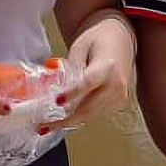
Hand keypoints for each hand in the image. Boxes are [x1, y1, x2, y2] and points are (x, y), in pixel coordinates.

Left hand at [57, 16, 135, 130]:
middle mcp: (117, 84)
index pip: (88, 84)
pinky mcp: (119, 102)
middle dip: (66, 120)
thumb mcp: (80, 47)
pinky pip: (97, 114)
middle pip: (90, 107)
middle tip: (45, 125)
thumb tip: (55, 87)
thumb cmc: (99, 39)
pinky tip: (66, 117)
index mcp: (108, 66)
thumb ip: (70, 67)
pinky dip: (81, 116)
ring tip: (50, 125)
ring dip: (71, 121)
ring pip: (92, 115)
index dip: (72, 94)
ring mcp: (120, 95)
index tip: (57, 101)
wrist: (120, 39)